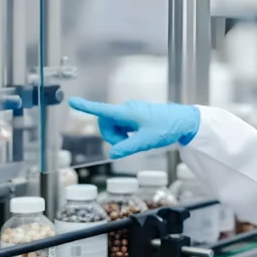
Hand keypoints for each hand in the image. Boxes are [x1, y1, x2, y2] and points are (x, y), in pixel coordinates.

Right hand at [68, 98, 200, 158]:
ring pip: (114, 125)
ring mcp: (131, 112)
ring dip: (118, 136)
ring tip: (134, 142)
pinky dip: (124, 134)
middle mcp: (127, 109)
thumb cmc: (166, 127)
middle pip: (105, 122)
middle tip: (125, 145)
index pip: (102, 110)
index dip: (86, 107)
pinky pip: (122, 125)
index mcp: (127, 112)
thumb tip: (112, 154)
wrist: (184, 121)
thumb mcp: (146, 141)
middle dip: (110, 136)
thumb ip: (128, 147)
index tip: (73, 102)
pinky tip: (137, 138)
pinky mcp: (136, 116)